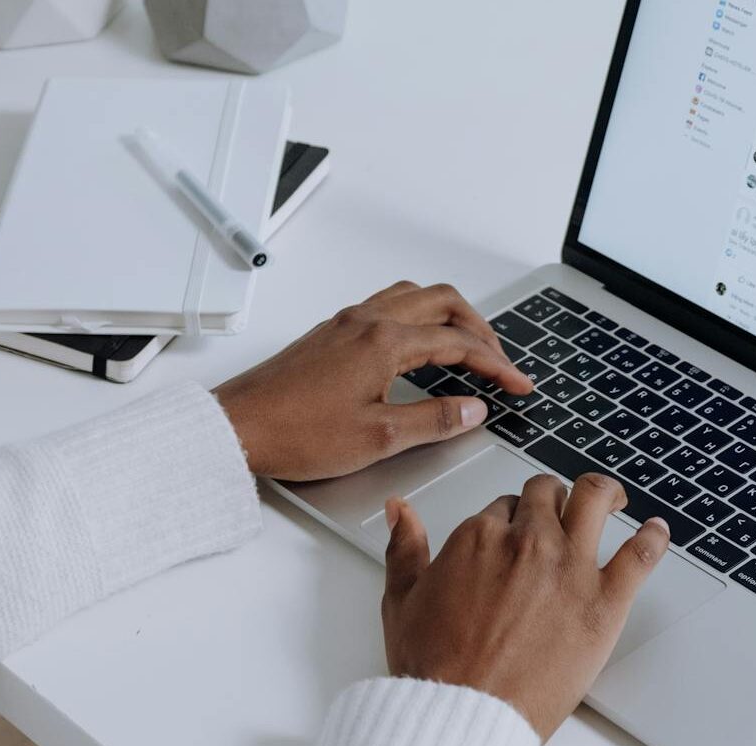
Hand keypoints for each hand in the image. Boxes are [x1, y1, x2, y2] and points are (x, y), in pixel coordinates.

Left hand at [214, 282, 532, 481]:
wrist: (237, 427)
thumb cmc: (295, 433)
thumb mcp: (378, 438)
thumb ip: (433, 420)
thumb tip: (472, 410)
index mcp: (384, 342)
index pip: (458, 343)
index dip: (496, 364)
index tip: (518, 384)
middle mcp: (366, 322)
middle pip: (441, 302)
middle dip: (478, 328)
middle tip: (498, 361)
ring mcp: (344, 324)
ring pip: (412, 297)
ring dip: (446, 315)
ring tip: (464, 346)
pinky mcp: (328, 335)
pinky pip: (385, 307)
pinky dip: (415, 318)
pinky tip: (413, 347)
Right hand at [380, 474, 670, 742]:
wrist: (464, 714)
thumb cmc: (434, 668)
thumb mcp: (402, 600)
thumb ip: (403, 548)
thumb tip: (400, 511)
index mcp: (478, 538)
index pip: (503, 506)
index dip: (509, 519)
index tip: (513, 534)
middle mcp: (527, 542)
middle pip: (547, 496)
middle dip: (550, 500)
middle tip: (558, 511)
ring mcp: (569, 568)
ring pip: (594, 502)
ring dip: (603, 493)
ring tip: (610, 498)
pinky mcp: (604, 602)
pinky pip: (641, 555)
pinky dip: (654, 537)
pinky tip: (658, 532)